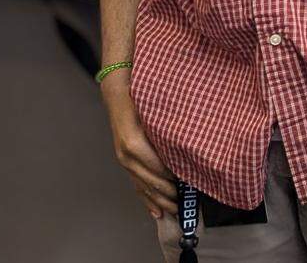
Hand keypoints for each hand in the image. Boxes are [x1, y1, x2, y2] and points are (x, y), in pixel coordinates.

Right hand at [101, 73, 177, 219]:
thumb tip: (185, 143)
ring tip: (173, 211)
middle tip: (184, 203)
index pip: (157, 166)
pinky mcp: (124, 162)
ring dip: (158, 201)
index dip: (172, 176)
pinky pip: (135, 184)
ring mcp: (123, 160)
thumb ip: (166, 127)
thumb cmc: (139, 99)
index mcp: (134, 143)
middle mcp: (126, 155)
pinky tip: (155, 211)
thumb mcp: (153, 110)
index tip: (188, 182)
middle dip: (166, 194)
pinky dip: (146, 199)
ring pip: (142, 186)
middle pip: (149, 181)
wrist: (118, 95)